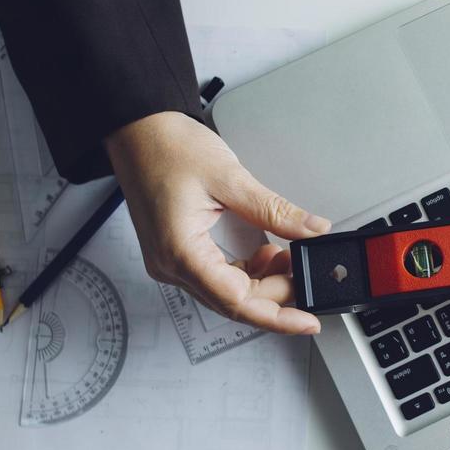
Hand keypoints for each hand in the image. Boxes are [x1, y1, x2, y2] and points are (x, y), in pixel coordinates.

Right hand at [106, 111, 330, 334]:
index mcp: (180, 252)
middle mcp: (170, 265)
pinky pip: (216, 276)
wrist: (137, 130)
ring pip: (226, 293)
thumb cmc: (165, 147)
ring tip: (289, 260)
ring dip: (262, 284)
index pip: (236, 302)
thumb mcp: (230, 178)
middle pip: (232, 303)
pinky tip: (266, 255)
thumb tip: (311, 231)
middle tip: (305, 276)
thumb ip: (274, 211)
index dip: (277, 314)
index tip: (307, 319)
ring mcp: (171, 261)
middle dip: (275, 296)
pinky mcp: (177, 252)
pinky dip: (245, 272)